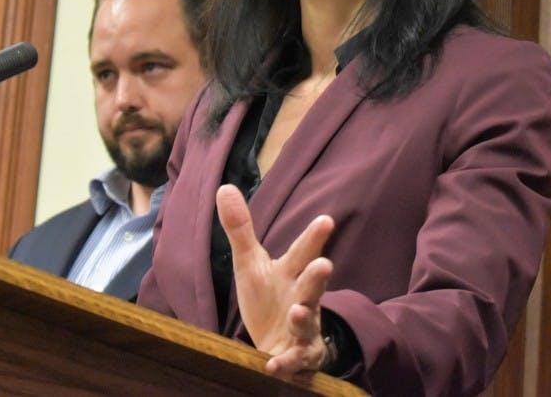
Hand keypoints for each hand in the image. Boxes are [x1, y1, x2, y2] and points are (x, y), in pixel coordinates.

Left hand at [215, 184, 334, 377]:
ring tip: (297, 313)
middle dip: (317, 277)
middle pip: (312, 287)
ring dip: (303, 319)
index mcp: (291, 274)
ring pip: (306, 324)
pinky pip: (293, 361)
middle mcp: (303, 299)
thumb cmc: (267, 297)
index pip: (303, 253)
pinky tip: (271, 364)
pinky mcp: (298, 357)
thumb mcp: (250, 263)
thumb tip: (224, 186)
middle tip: (324, 265)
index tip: (325, 220)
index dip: (314, 238)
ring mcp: (303, 330)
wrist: (277, 342)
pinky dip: (284, 363)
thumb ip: (241, 229)